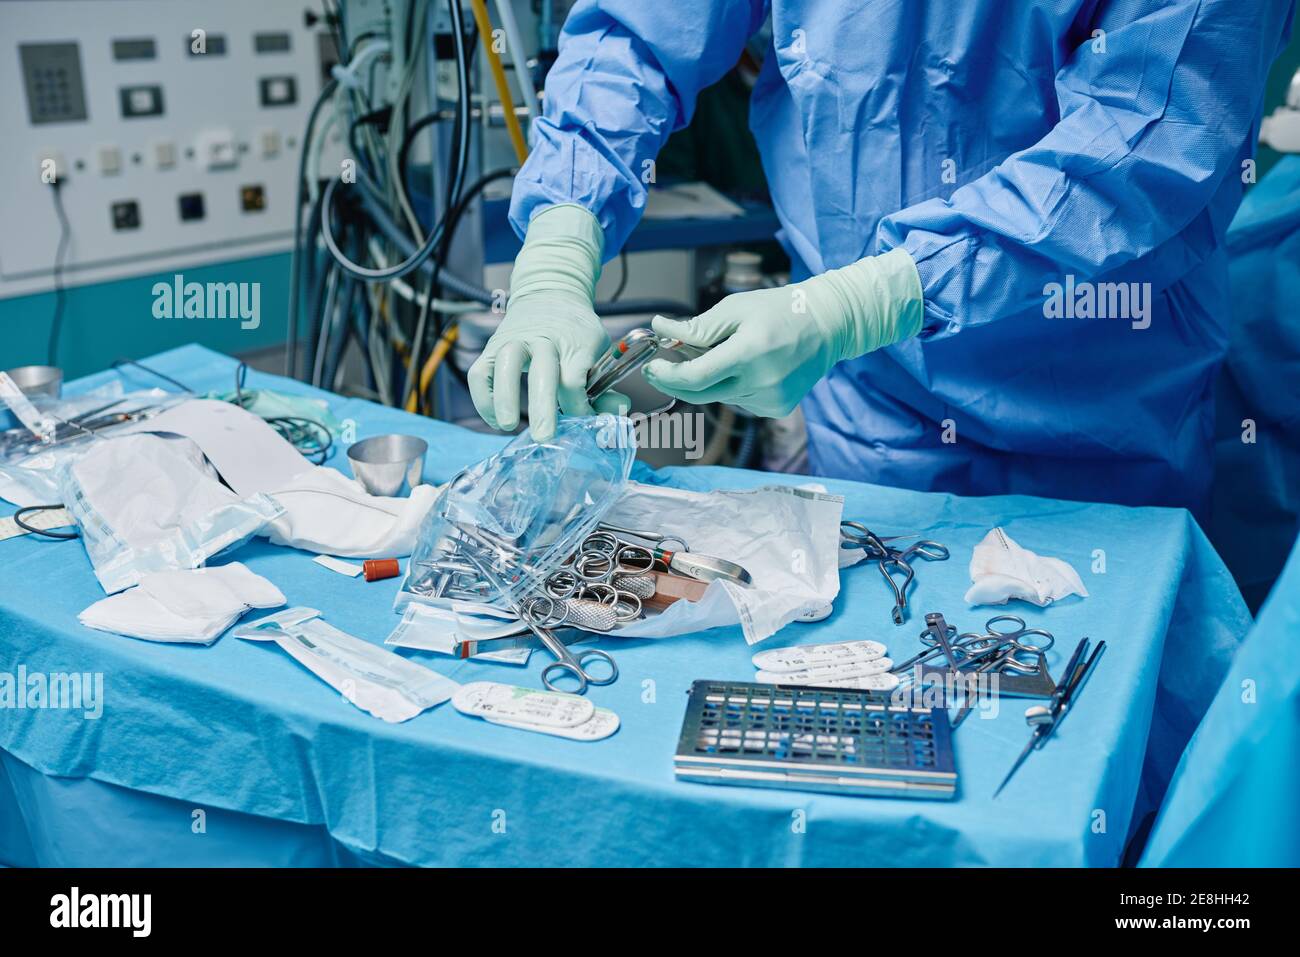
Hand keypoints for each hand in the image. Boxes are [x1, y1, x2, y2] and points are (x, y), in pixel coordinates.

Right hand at [467, 205, 627, 440]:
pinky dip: (483, 398)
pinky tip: (495, 418)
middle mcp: (543, 339)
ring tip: (508, 425)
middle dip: (542, 407)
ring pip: (505, 367)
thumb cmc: (576, 332)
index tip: (582, 424)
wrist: (549, 292)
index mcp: (574, 342)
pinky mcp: (492, 348)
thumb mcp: (597, 352)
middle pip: (542, 372)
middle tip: (544, 437)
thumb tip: (615, 414)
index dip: (579, 407)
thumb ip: (606, 388)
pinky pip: (480, 373)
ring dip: (504, 399)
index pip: (575, 380)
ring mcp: (514, 341)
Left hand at [643, 248, 923, 416]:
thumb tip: (659, 330)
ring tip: (723, 354)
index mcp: (749, 353)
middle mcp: (761, 382)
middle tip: (659, 368)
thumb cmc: (779, 310)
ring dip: (710, 380)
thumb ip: (697, 326)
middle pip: (701, 393)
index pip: (696, 377)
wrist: (828, 325)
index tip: (652, 366)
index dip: (668, 375)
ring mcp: (771, 400)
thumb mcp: (735, 308)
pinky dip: (733, 386)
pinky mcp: (777, 409)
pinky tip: (749, 368)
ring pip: (720, 396)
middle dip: (676, 381)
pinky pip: (740, 401)